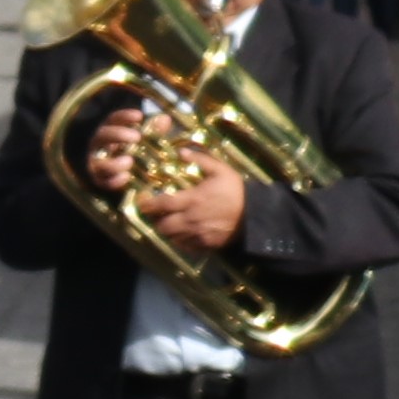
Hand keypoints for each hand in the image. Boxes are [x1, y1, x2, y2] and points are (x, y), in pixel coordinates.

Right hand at [81, 114, 152, 195]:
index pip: (113, 120)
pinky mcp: (100, 182)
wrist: (129, 182)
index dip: (124, 116)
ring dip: (113, 161)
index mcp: (111, 133)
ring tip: (129, 161)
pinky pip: (103, 181)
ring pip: (99, 161)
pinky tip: (126, 177)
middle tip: (137, 137)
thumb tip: (164, 118)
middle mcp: (100, 146)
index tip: (139, 116)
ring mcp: (98, 164)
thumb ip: (153, 131)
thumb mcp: (145, 142)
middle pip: (103, 136)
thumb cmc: (135, 155)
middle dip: (118, 134)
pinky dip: (113, 180)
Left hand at [131, 157, 247, 247]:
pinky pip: (184, 246)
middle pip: (162, 226)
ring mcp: (197, 234)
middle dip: (157, 221)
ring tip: (169, 223)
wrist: (255, 215)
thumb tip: (181, 152)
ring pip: (171, 238)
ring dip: (167, 231)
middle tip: (157, 215)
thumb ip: (201, 160)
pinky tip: (182, 233)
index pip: (162, 205)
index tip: (143, 203)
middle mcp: (191, 219)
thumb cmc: (236, 191)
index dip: (148, 205)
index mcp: (192, 200)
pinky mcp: (204, 245)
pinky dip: (179, 241)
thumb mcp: (221, 170)